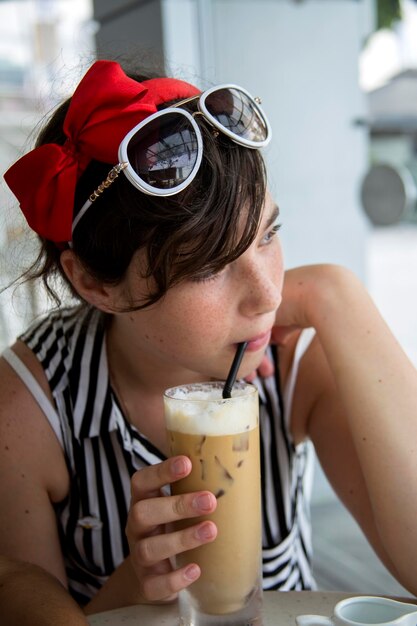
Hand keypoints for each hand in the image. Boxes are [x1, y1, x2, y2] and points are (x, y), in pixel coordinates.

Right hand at [126, 456, 216, 602]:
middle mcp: (137, 528)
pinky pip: (154, 585)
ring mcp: (139, 557)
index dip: (161, 472)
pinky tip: (196, 570)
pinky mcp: (147, 583)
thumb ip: (193, 488)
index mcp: (143, 501)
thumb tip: (235, 468)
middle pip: (143, 513)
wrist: (156, 573)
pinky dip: (174, 579)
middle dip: (177, 506)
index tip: (187, 463)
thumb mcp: (177, 506)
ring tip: (211, 531)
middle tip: (209, 501)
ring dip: (181, 539)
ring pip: (149, 548)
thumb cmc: (173, 528)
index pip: (142, 481)